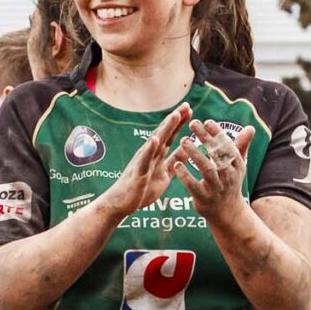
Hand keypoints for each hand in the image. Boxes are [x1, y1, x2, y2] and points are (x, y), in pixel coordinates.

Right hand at [103, 104, 189, 221]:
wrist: (121, 203)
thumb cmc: (141, 189)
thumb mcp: (164, 174)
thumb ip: (174, 162)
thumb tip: (188, 151)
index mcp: (157, 155)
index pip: (170, 135)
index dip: (179, 123)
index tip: (190, 110)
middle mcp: (149, 154)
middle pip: (164, 133)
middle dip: (175, 119)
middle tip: (186, 105)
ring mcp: (143, 161)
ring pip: (156, 142)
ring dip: (165, 129)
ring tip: (175, 115)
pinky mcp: (138, 173)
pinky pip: (144, 160)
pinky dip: (150, 149)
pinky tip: (155, 140)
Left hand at [170, 117, 250, 222]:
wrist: (228, 214)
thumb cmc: (231, 184)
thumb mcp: (238, 166)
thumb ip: (241, 146)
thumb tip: (251, 128)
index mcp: (236, 165)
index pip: (228, 146)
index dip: (218, 133)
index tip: (207, 121)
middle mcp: (228, 176)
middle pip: (217, 155)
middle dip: (206, 138)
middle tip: (193, 124)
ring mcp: (216, 188)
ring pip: (206, 169)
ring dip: (195, 153)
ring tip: (183, 140)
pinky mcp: (204, 199)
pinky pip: (193, 186)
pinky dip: (185, 175)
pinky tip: (176, 164)